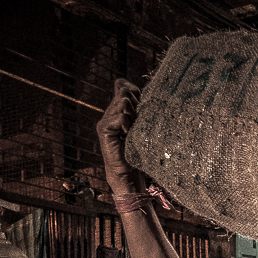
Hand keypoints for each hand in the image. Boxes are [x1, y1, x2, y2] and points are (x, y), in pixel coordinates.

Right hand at [96, 78, 143, 192]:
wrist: (129, 172)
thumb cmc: (140, 151)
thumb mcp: (144, 126)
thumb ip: (144, 111)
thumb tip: (153, 95)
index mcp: (119, 109)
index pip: (122, 85)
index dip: (133, 90)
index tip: (142, 102)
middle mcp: (111, 112)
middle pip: (124, 91)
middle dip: (137, 103)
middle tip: (139, 120)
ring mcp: (106, 120)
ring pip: (123, 102)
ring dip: (134, 114)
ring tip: (134, 128)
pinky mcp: (104, 129)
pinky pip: (119, 117)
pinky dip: (127, 124)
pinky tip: (129, 134)